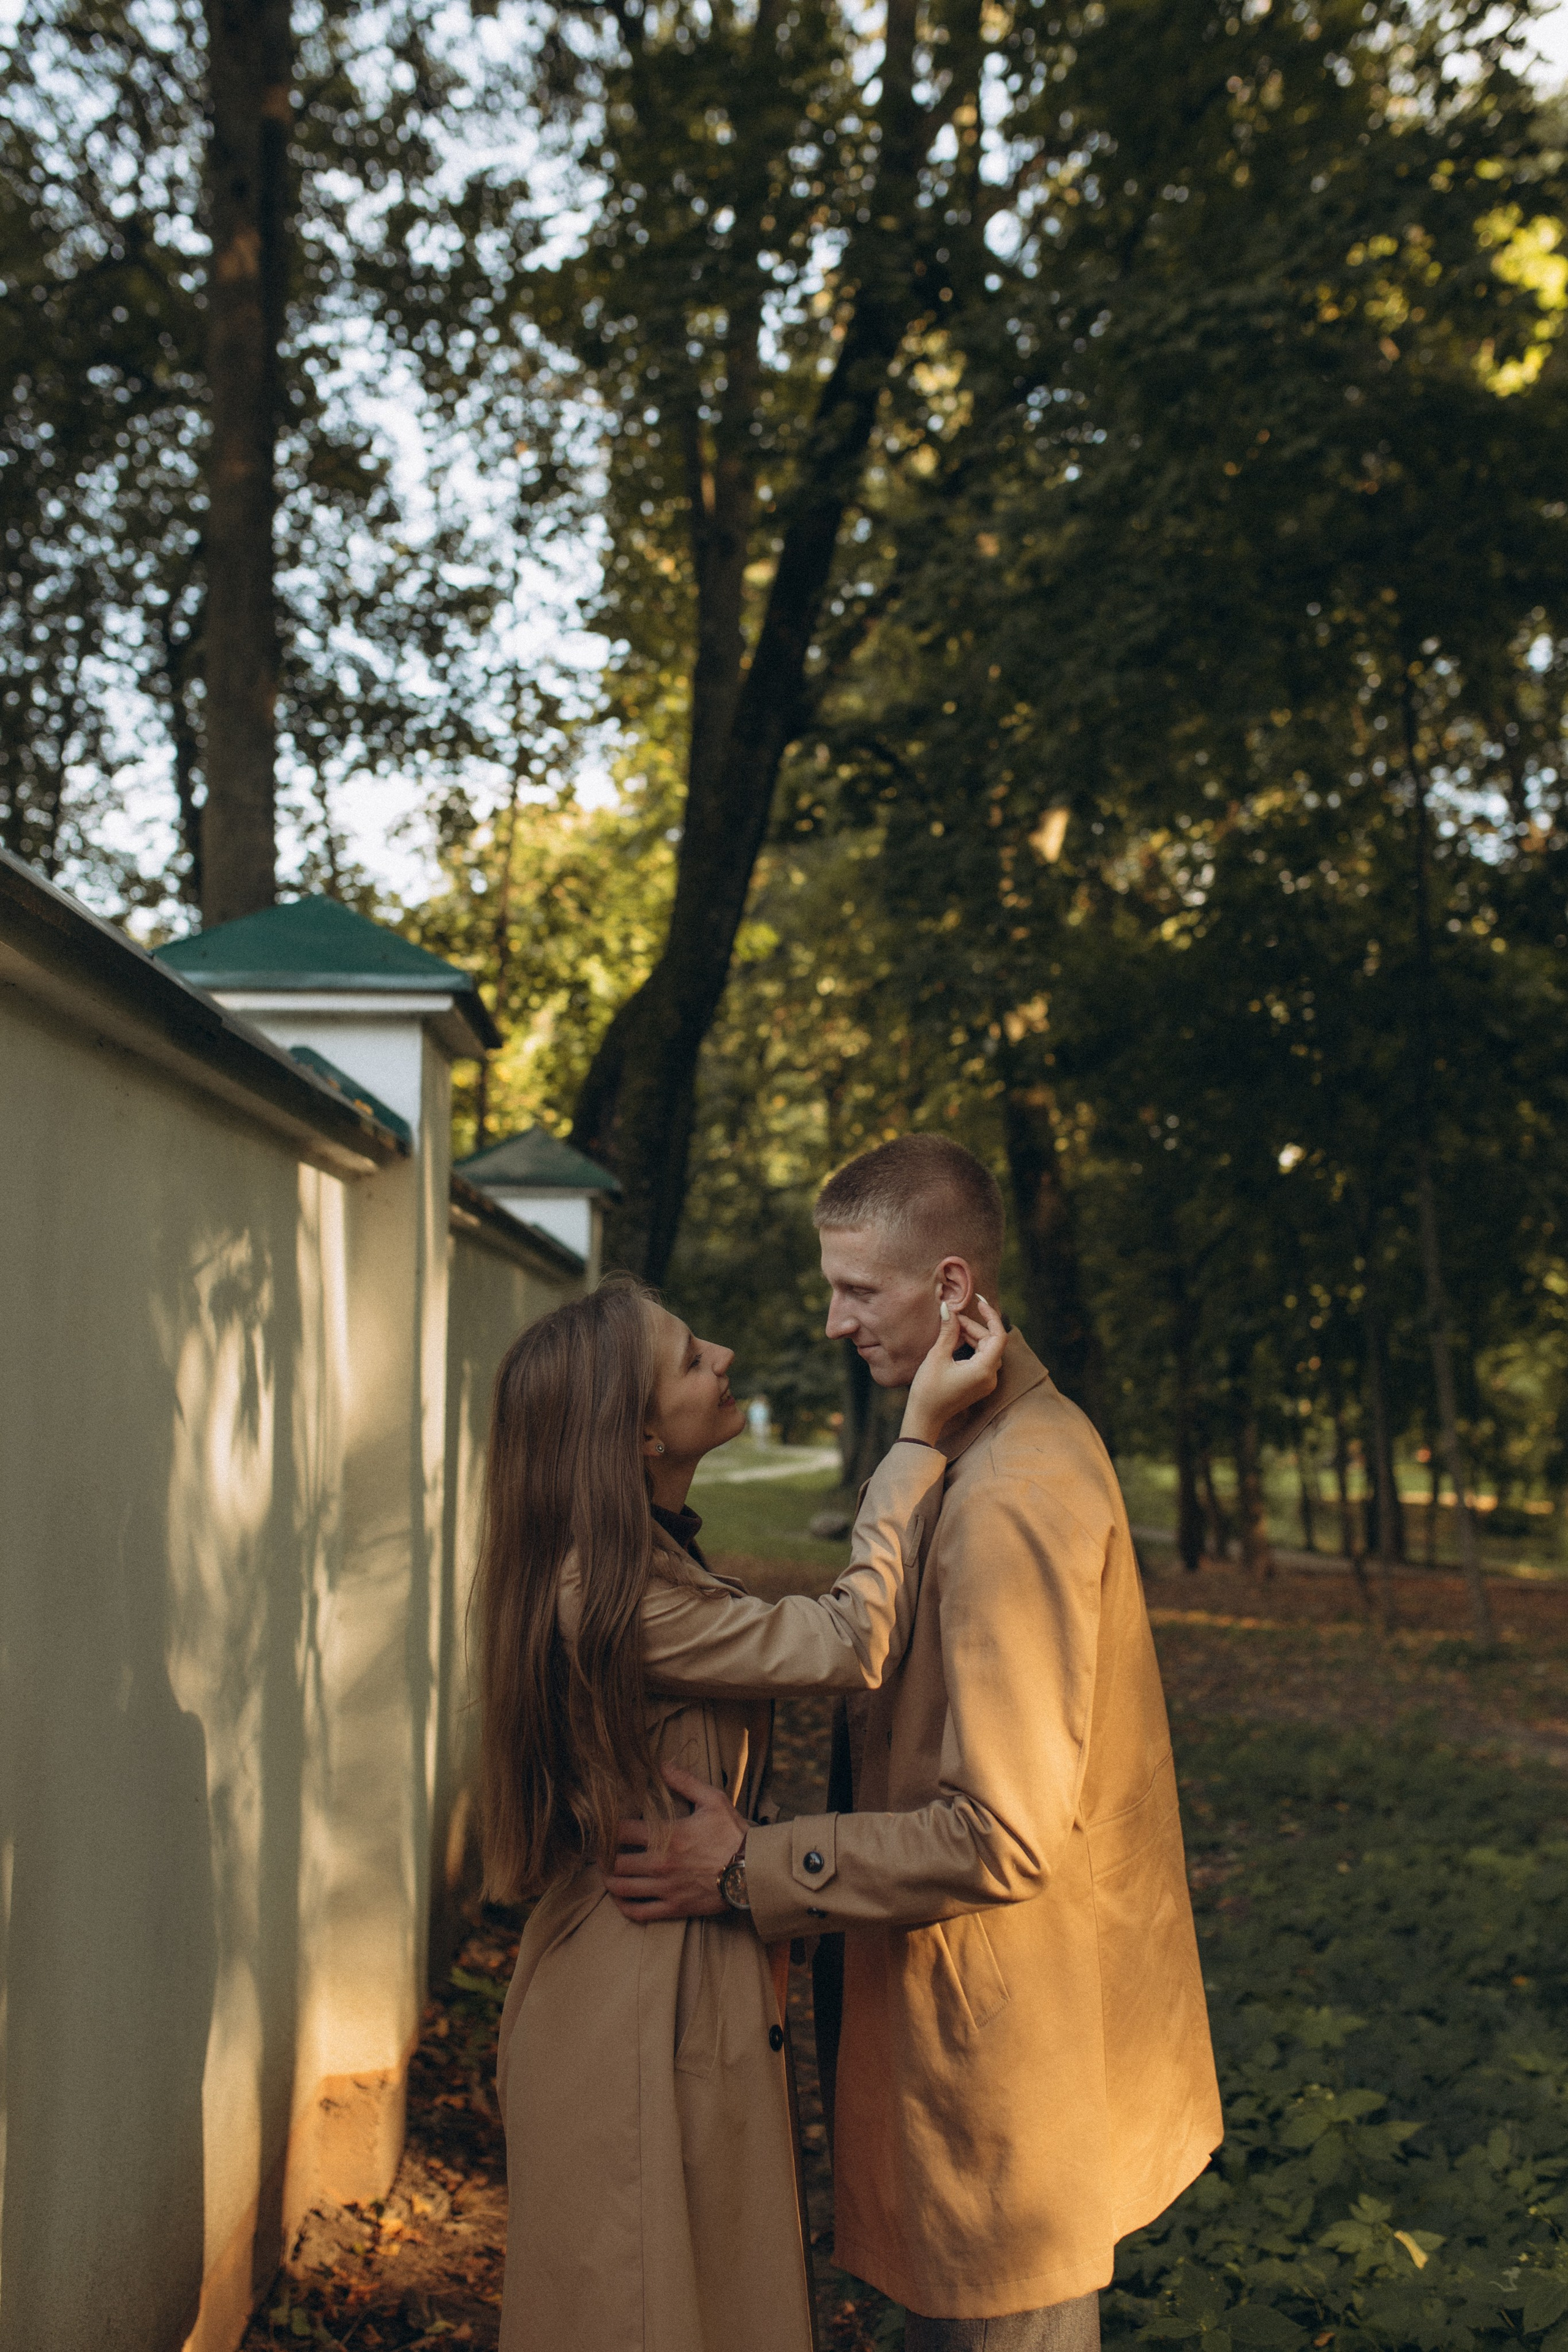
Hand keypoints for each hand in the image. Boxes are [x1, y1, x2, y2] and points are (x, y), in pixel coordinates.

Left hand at [604, 1764, 747, 1923]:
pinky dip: (624, 1906)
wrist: (753, 1871)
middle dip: (603, 1856)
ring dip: (609, 1880)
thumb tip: (662, 1764)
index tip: (603, 1825)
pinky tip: (621, 1897)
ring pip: (621, 1889)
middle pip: (614, 1863)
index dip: (605, 1827)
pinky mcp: (673, 1909)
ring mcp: (665, 1889)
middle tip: (601, 1850)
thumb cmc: (733, 1834)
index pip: (620, 1831)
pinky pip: (639, 1913)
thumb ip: (684, 1781)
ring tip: (607, 1871)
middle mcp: (660, 1865)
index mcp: (667, 1836)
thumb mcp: (713, 1800)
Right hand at [900, 1292, 1006, 1446]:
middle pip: (991, 1342)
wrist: (925, 1418)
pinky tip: (955, 1341)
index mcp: (984, 1370)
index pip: (999, 1336)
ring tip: (952, 1328)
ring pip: (987, 1350)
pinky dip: (972, 1347)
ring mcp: (987, 1382)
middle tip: (953, 1318)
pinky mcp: (980, 1384)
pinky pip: (982, 1359)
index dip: (991, 1316)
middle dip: (974, 1327)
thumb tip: (948, 1308)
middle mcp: (990, 1377)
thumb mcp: (937, 1357)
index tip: (979, 1303)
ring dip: (972, 1336)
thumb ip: (948, 1331)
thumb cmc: (928, 1390)